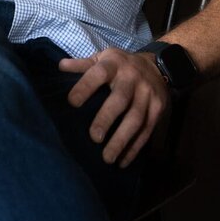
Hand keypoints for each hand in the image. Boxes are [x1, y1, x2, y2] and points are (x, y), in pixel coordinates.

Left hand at [59, 47, 169, 167]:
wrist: (158, 66)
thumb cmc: (121, 65)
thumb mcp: (103, 58)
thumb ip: (83, 64)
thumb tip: (61, 65)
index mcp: (114, 64)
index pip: (99, 73)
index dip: (86, 86)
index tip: (72, 102)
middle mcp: (132, 78)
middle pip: (120, 99)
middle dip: (107, 118)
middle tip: (94, 137)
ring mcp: (147, 94)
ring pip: (136, 119)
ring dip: (122, 140)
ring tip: (107, 158)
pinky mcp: (158, 109)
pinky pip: (147, 130)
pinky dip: (134, 147)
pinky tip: (123, 161)